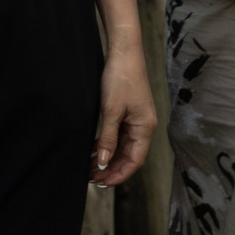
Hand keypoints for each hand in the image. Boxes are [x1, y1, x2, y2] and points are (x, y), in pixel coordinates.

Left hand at [92, 47, 159, 186]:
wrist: (124, 52)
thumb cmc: (120, 78)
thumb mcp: (111, 110)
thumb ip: (107, 138)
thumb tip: (102, 163)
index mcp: (144, 128)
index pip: (134, 161)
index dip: (119, 174)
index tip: (102, 182)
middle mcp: (143, 126)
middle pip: (129, 156)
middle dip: (111, 168)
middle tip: (92, 178)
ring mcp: (136, 119)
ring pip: (122, 146)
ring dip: (108, 157)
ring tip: (89, 167)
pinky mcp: (128, 112)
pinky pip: (119, 135)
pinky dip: (107, 143)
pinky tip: (92, 149)